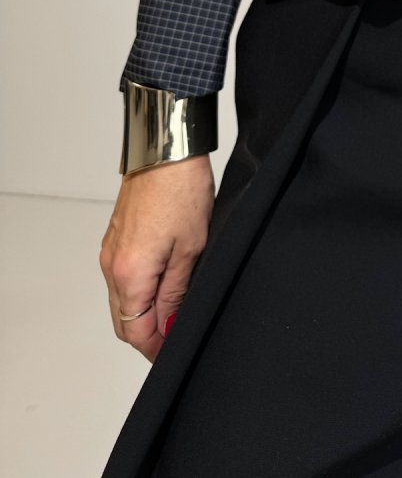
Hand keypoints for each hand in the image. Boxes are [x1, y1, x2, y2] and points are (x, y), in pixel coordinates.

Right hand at [99, 153, 214, 362]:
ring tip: (176, 307)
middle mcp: (112, 265)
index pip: (135, 332)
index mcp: (129, 274)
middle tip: (177, 333)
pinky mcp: (116, 238)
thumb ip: (176, 294)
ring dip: (144, 311)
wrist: (166, 150)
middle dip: (149, 334)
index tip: (174, 351)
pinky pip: (122, 278)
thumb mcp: (190, 250)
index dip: (156, 349)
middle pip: (124, 320)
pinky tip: (164, 281)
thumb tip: (169, 326)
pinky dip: (139, 289)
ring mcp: (111, 251)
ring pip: (122, 299)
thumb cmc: (181, 191)